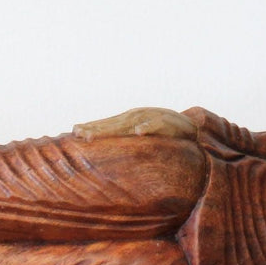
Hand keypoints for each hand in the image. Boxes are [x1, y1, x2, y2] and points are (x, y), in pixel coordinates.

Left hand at [72, 107, 196, 141]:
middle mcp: (136, 117)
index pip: (107, 124)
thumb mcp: (141, 135)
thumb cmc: (162, 134)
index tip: (74, 132)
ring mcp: (150, 118)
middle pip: (113, 124)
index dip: (92, 127)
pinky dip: (148, 128)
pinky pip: (156, 125)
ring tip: (94, 135)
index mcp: (129, 120)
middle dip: (95, 129)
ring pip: (129, 123)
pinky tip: (139, 132)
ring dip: (112, 129)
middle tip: (78, 134)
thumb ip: (125, 139)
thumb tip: (106, 147)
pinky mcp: (167, 122)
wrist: (191, 127)